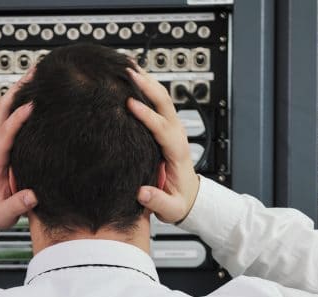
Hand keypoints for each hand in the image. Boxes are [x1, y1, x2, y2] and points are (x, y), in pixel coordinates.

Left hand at [0, 68, 37, 230]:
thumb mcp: (4, 213)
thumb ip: (18, 204)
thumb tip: (32, 196)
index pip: (5, 132)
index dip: (18, 118)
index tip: (32, 105)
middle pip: (3, 110)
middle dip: (17, 90)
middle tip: (35, 73)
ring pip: (5, 109)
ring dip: (18, 90)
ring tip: (36, 74)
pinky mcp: (2, 143)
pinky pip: (9, 116)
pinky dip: (19, 101)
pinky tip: (32, 93)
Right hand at [125, 66, 200, 223]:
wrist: (189, 197)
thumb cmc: (179, 201)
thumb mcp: (170, 209)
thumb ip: (158, 201)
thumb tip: (142, 192)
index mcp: (177, 153)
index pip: (163, 129)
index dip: (148, 116)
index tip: (131, 104)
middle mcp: (176, 136)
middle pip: (165, 104)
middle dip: (148, 87)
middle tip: (129, 72)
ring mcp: (172, 128)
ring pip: (162, 98)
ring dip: (146, 81)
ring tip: (127, 66)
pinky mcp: (165, 126)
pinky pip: (157, 102)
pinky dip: (146, 87)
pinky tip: (133, 77)